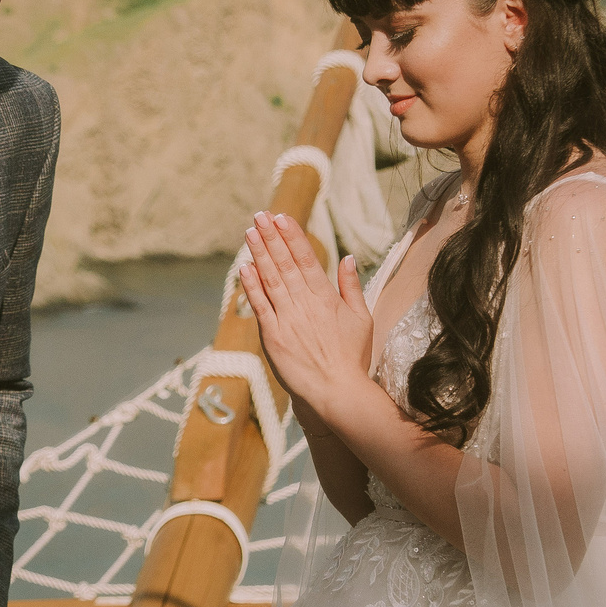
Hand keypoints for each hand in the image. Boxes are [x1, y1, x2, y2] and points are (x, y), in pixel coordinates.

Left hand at [236, 211, 375, 418]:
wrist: (337, 391)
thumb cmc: (352, 358)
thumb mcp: (362, 319)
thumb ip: (352, 287)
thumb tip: (348, 258)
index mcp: (326, 297)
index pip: (307, 259)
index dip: (292, 236)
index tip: (282, 217)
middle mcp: (305, 303)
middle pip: (285, 264)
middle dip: (271, 237)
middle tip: (259, 215)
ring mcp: (287, 319)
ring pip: (270, 279)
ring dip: (259, 254)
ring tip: (250, 232)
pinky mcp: (272, 336)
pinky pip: (259, 306)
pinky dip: (250, 286)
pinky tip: (243, 267)